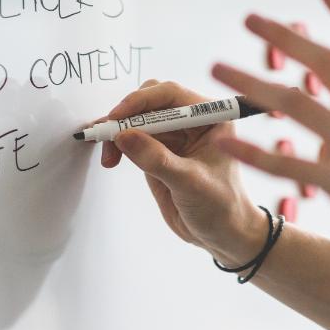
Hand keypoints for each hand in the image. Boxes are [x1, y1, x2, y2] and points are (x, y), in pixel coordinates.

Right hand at [99, 80, 267, 263]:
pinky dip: (117, 144)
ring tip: (108, 155)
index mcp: (211, 117)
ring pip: (136, 120)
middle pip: (149, 102)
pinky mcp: (157, 151)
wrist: (221, 234)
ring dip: (117, 132)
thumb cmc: (222, 207)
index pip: (171, 95)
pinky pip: (131, 138)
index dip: (142, 101)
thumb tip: (124, 136)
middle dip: (126, 116)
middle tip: (107, 135)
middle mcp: (191, 121)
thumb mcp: (191, 183)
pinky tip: (110, 157)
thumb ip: (157, 160)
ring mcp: (173, 136)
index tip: (118, 116)